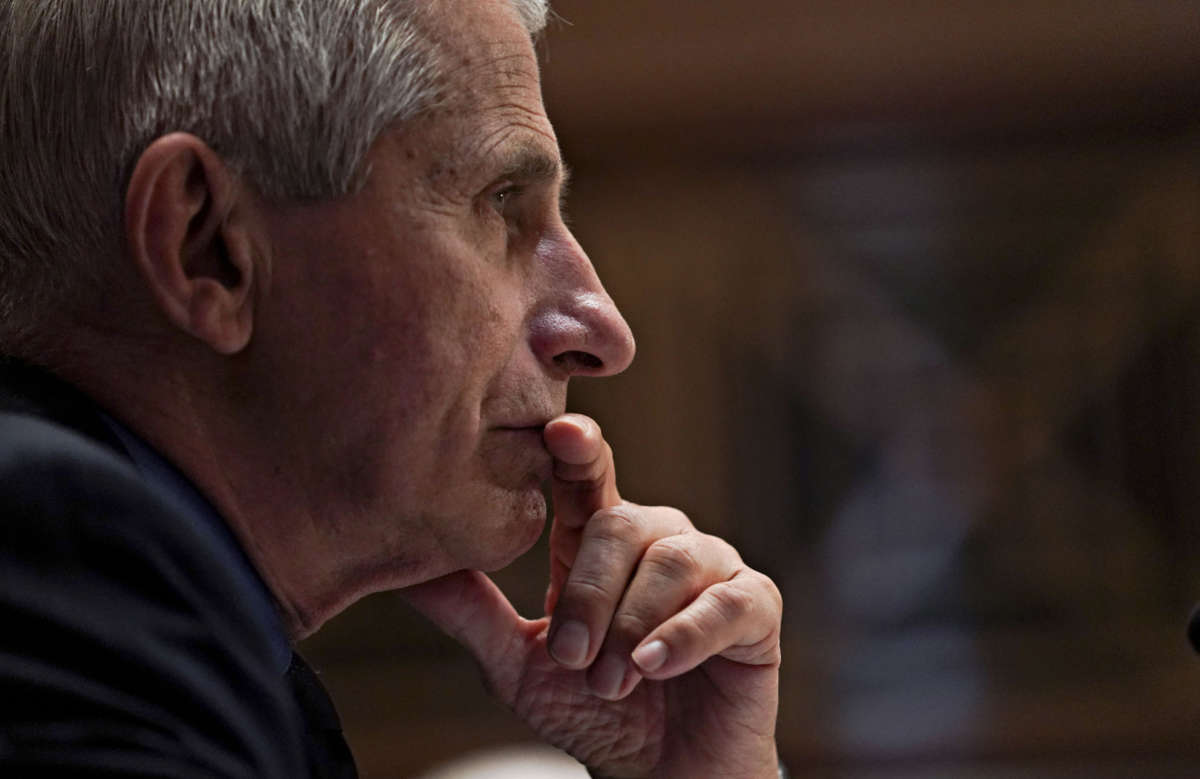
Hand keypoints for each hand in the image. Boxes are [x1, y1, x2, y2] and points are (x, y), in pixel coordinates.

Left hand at [401, 414, 781, 777]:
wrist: (660, 775)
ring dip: (630, 627)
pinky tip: (655, 664)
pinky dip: (684, 633)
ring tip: (612, 682)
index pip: (587, 479)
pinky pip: (725, 601)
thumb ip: (471, 612)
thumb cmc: (594, 711)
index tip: (559, 433)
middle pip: (620, 524)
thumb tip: (402, 568)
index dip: (577, 451)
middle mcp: (658, 539)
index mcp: (601, 541)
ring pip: (668, 560)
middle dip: (587, 595)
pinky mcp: (755, 606)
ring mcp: (710, 568)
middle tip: (573, 660)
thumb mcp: (519, 664)